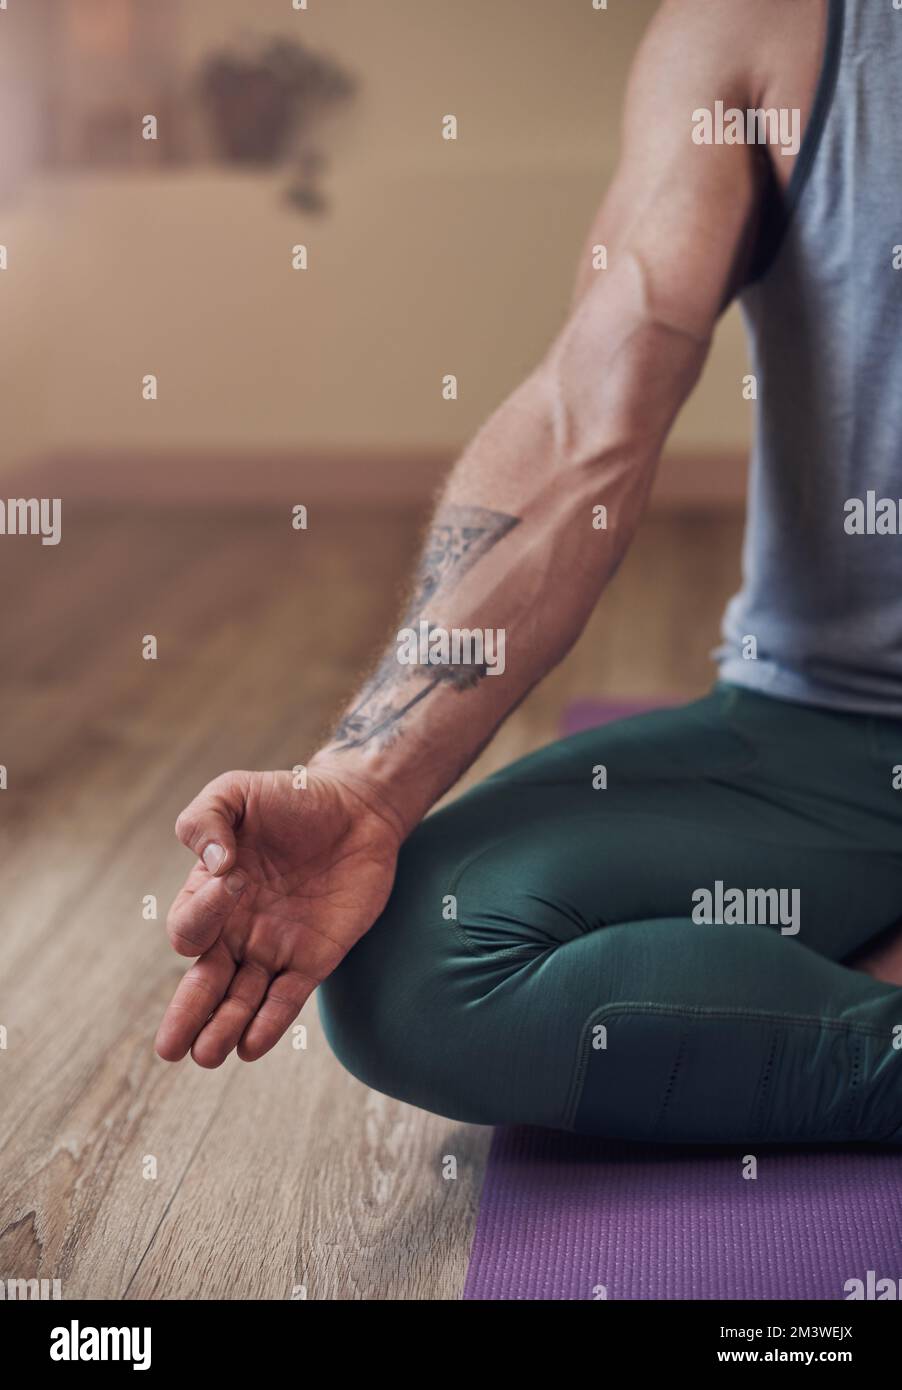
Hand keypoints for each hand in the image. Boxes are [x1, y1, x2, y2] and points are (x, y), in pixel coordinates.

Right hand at [155, 765, 401, 1066]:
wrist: (356, 808)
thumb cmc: (290, 798)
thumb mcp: (235, 791)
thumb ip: (204, 819)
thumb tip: (214, 866)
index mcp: (210, 896)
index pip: (189, 928)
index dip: (204, 914)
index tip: (236, 878)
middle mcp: (237, 931)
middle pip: (204, 985)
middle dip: (186, 1017)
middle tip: (172, 1049)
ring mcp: (276, 947)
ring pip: (241, 1002)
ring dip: (223, 1029)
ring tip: (208, 1055)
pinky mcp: (316, 957)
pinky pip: (287, 999)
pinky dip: (269, 1024)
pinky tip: (251, 1045)